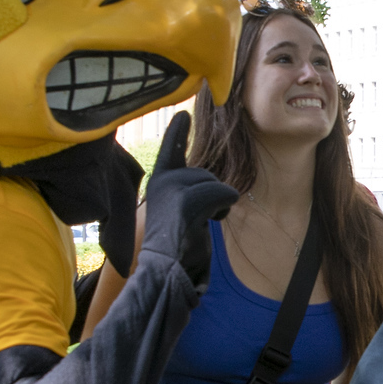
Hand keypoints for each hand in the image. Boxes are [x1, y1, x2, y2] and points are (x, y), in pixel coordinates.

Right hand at [141, 113, 235, 283]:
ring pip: (216, 185)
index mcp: (159, 181)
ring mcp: (173, 188)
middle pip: (207, 175)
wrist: (166, 270)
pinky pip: (223, 193)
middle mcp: (162, 180)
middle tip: (194, 222)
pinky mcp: (187, 200)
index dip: (178, 131)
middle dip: (212, 198)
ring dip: (217, 206)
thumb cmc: (178, 246)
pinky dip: (223, 208)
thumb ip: (189, 192)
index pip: (172, 149)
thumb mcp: (181, 212)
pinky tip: (207, 224)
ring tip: (197, 225)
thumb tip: (220, 188)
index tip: (183, 113)